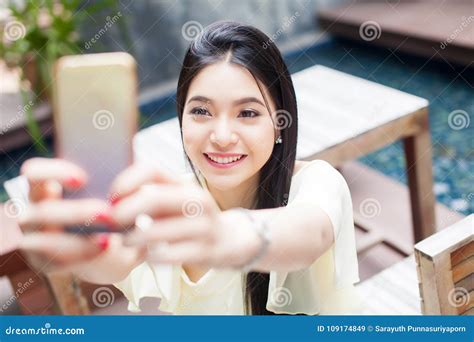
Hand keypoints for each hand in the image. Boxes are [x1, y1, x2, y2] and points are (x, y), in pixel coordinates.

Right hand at [17, 158, 121, 273]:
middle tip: (107, 212)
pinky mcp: (42, 261)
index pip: (33, 173)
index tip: (83, 179)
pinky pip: (57, 260)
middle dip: (77, 212)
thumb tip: (121, 180)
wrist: (105, 236)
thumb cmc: (102, 202)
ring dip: (78, 240)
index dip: (53, 173)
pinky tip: (106, 245)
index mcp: (41, 186)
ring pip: (45, 242)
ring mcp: (31, 239)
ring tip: (109, 238)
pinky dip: (83, 253)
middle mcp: (29, 212)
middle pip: (43, 211)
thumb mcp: (103, 190)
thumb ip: (104, 182)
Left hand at [110, 164, 259, 267]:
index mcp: (184, 183)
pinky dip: (150, 256)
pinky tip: (147, 255)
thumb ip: (146, 198)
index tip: (112, 196)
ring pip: (159, 230)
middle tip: (112, 222)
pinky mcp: (205, 251)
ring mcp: (204, 226)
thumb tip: (108, 207)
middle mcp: (196, 200)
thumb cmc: (190, 220)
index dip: (127, 180)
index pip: (152, 170)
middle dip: (126, 210)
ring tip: (126, 240)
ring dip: (134, 237)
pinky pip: (168, 255)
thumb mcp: (173, 202)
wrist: (229, 240)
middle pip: (155, 197)